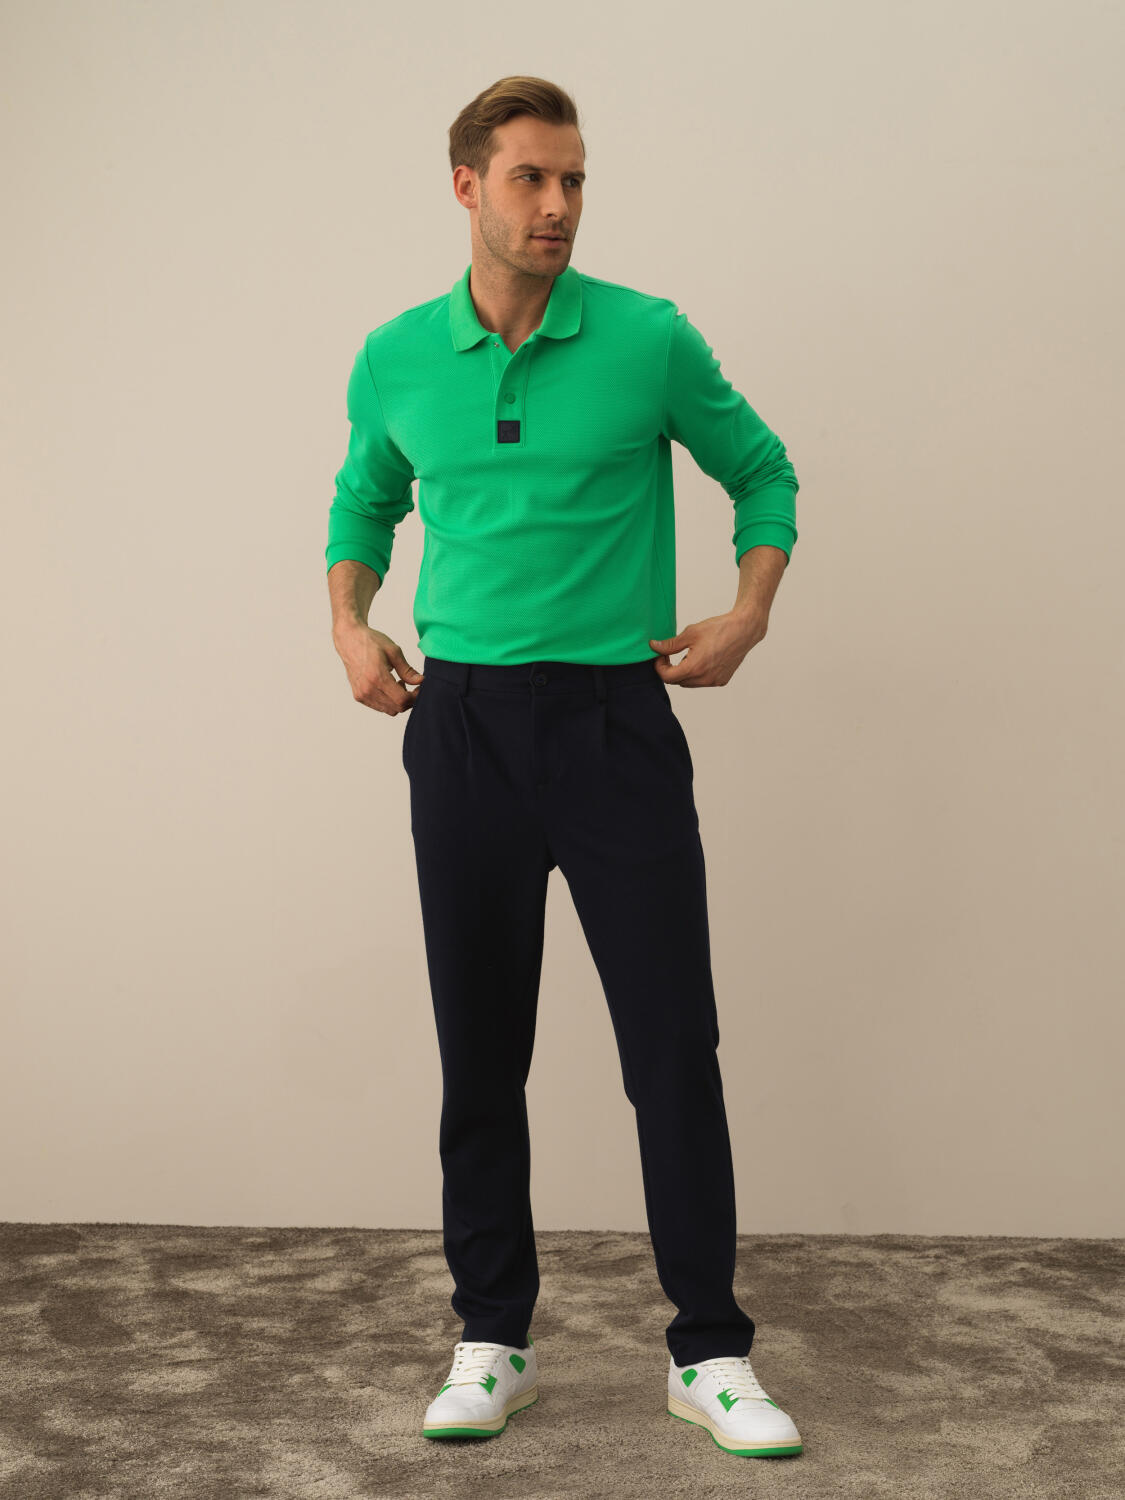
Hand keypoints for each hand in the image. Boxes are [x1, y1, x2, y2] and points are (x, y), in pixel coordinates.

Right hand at [333, 623, 423, 712]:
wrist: (349, 639)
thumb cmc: (370, 642)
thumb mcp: (393, 651)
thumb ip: (407, 670)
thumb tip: (420, 681)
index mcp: (377, 677)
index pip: (402, 699)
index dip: (415, 696)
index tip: (420, 688)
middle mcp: (367, 689)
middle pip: (397, 707)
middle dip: (409, 700)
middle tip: (413, 686)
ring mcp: (362, 694)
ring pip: (389, 710)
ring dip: (398, 701)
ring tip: (398, 683)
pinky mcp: (358, 696)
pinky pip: (380, 707)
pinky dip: (389, 701)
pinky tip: (388, 686)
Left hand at [649, 609, 766, 686]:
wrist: (744, 630)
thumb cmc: (718, 629)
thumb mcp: (690, 633)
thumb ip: (670, 644)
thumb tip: (654, 647)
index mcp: (694, 668)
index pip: (667, 677)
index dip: (659, 667)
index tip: (661, 655)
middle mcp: (705, 679)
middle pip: (677, 681)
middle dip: (670, 669)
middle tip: (670, 654)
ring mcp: (714, 681)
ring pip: (689, 683)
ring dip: (683, 673)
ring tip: (688, 655)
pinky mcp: (722, 680)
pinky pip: (702, 682)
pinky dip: (697, 674)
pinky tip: (701, 659)